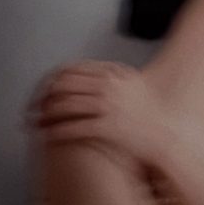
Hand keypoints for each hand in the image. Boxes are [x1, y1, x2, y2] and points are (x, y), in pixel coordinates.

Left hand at [32, 61, 172, 173]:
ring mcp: (108, 107)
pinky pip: (74, 127)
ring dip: (46, 115)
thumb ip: (115, 79)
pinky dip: (57, 131)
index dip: (55, 79)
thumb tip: (97, 76)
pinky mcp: (107, 127)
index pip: (75, 69)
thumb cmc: (154, 115)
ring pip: (66, 105)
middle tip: (33, 106)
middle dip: (44, 95)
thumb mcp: (135, 87)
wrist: (170, 136)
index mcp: (115, 74)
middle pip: (65, 84)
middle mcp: (110, 87)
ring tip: (36, 123)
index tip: (45, 89)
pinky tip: (48, 136)